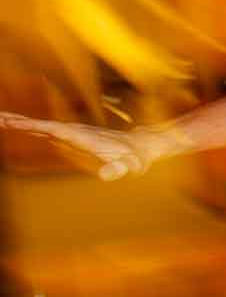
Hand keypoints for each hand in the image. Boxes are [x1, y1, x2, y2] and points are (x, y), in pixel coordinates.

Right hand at [0, 112, 164, 179]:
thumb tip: (107, 175)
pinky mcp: (70, 136)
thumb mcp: (130, 167)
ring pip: (41, 126)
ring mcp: (71, 132)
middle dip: (19, 121)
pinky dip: (27, 127)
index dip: (35, 126)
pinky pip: (44, 130)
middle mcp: (75, 131)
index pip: (54, 129)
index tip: (14, 122)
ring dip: (18, 122)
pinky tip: (14, 126)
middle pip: (42, 124)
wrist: (140, 147)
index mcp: (83, 136)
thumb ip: (120, 170)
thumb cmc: (135, 159)